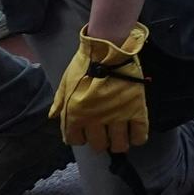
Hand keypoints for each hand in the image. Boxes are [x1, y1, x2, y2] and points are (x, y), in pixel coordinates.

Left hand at [49, 24, 150, 153]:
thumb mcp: (66, 82)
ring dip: (118, 143)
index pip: (75, 140)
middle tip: (104, 133)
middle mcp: (95, 121)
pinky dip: (137, 138)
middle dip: (100, 141)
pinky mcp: (136, 110)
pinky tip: (135, 135)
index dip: (79, 137)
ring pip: (119, 144)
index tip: (84, 132)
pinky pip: (139, 134)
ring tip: (119, 137)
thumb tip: (53, 116)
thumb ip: (59, 101)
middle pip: (99, 144)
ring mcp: (117, 117)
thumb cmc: (84, 64)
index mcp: (75, 115)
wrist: (109, 50)